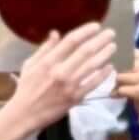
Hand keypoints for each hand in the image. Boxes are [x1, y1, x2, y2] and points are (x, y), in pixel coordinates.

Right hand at [0, 23, 116, 139]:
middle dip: (100, 41)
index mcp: (48, 61)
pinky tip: (110, 67)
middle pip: (85, 52)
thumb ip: (45, 49)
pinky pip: (93, 84)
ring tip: (113, 47)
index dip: (85, 32)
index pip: (71, 41)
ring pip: (92, 66)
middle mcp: (61, 71)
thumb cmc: (26, 87)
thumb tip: (56, 33)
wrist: (25, 113)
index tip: (96, 26)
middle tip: (111, 33)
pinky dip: (103, 75)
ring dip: (104, 55)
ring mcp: (70, 86)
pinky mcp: (75, 98)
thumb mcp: (30, 64)